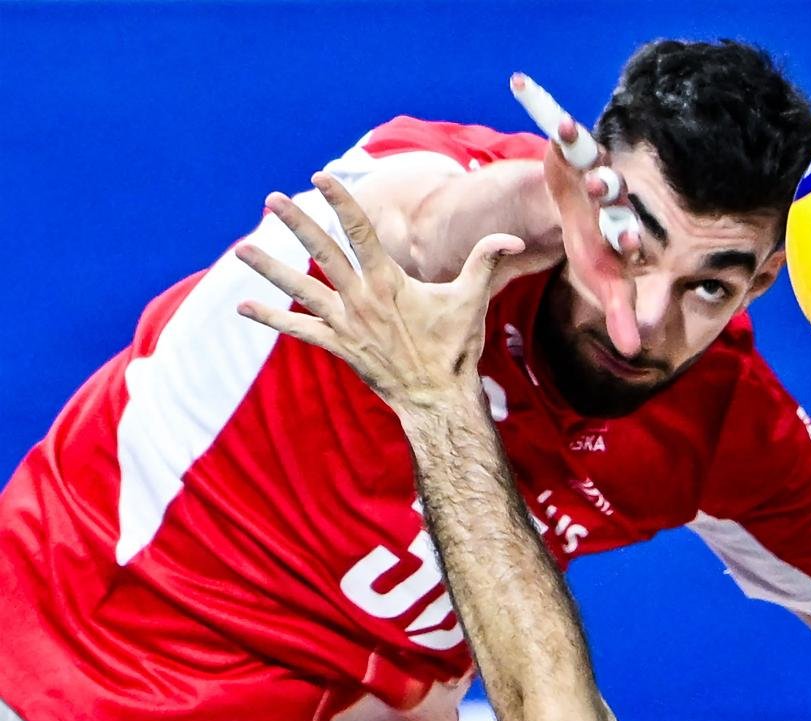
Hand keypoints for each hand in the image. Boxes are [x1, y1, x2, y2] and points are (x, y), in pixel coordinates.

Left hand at [235, 172, 523, 409]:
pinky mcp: (338, 346)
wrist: (436, 398)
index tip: (322, 178)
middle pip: (322, 253)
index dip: (342, 202)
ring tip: (241, 248)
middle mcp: (361, 299)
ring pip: (301, 289)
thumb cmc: (456, 348)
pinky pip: (299, 330)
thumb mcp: (473, 300)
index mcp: (390, 282)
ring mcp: (346, 324)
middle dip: (297, 224)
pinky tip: (244, 307)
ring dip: (270, 268)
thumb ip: (487, 261)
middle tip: (272, 199)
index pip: (361, 232)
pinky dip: (272, 318)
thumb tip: (514, 237)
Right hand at [512, 73, 642, 356]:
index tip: (631, 241)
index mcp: (621, 230)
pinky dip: (553, 120)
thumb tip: (634, 352)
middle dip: (606, 187)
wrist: (580, 214)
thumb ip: (620, 314)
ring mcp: (591, 169)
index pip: (627, 235)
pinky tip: (534, 98)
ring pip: (590, 155)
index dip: (627, 237)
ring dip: (579, 144)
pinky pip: (565, 135)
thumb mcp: (604, 283)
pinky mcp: (570, 151)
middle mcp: (612, 197)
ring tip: (569, 132)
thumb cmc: (596, 251)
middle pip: (610, 191)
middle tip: (601, 183)